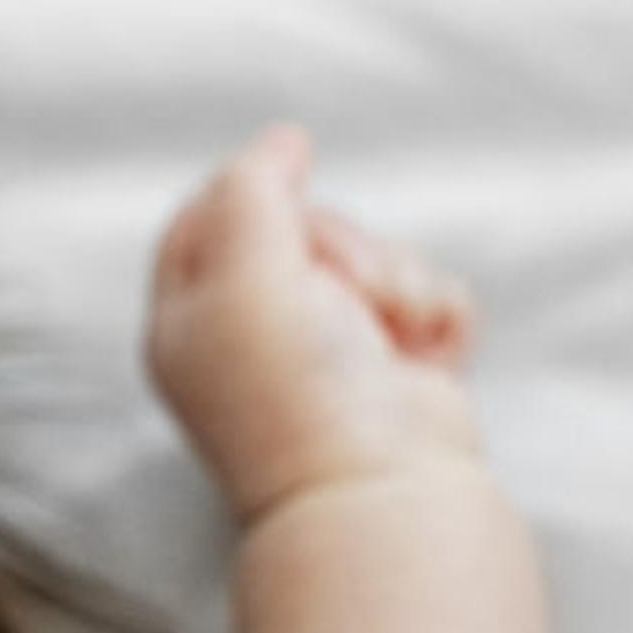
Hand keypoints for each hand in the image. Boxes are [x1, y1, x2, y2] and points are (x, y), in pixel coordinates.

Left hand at [144, 121, 489, 525]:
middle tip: (342, 293)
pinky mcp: (402, 367)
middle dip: (342, 244)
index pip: (205, 219)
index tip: (292, 162)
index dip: (251, 186)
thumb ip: (251, 192)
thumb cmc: (298, 390)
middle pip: (305, 226)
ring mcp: (334, 353)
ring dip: (396, 283)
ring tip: (386, 339)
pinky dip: (438, 319)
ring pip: (380, 255)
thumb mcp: (245, 274)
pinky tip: (427, 362)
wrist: (380, 490)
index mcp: (194, 320)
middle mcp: (258, 337)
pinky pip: (431, 295)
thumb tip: (282, 142)